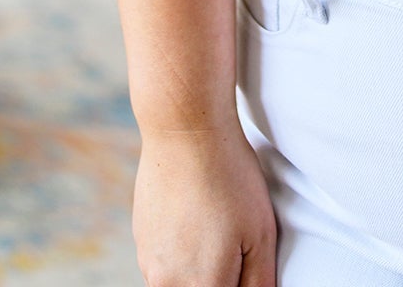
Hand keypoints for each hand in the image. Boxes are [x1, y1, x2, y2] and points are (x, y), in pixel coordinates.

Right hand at [133, 123, 277, 285]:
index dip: (237, 283)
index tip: (242, 261)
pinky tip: (196, 219)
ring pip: (179, 284)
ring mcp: (149, 263)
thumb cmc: (228, 177)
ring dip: (198, 273)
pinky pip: (163, 265)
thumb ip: (258, 281)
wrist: (184, 130)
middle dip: (219, 279)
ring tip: (216, 228)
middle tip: (232, 244)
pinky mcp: (141, 242)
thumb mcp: (261, 232)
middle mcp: (168, 284)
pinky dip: (181, 254)